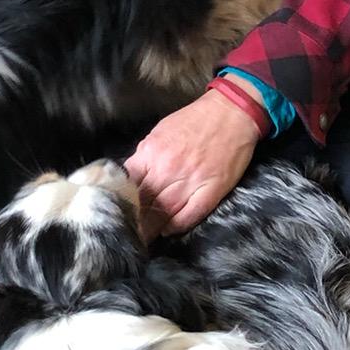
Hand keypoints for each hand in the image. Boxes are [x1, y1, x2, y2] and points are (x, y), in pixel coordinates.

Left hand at [125, 90, 259, 236]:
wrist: (231, 111)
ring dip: (151, 228)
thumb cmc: (195, 119)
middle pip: (143, 203)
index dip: (120, 201)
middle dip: (133, 219)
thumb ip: (145, 156)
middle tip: (126, 231)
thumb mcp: (160, 131)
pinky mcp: (211, 191)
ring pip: (163, 213)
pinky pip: (189, 216)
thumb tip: (132, 177)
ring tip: (142, 238)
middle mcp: (167, 169)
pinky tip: (168, 230)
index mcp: (151, 153)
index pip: (127, 185)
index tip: (117, 211)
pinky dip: (176, 226)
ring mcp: (190, 182)